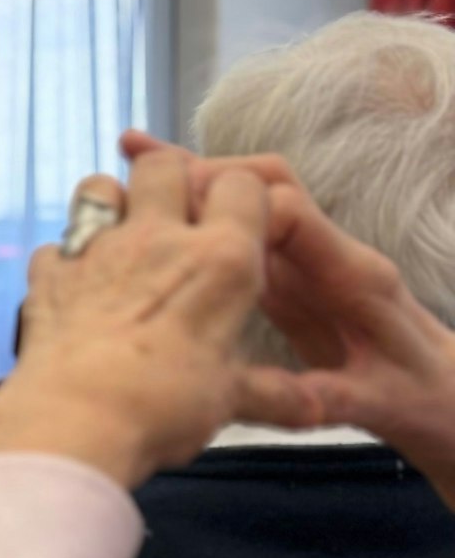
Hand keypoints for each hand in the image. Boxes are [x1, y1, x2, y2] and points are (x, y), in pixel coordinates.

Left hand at [0, 151, 271, 486]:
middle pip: (165, 166)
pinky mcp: (47, 275)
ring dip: (111, 203)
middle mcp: (157, 238)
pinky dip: (65, 259)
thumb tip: (315, 408)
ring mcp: (95, 250)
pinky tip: (75, 287)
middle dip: (172, 180)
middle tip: (174, 220)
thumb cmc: (162, 407)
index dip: (241, 198)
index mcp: (219, 259)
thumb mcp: (229, 400)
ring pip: (99, 186)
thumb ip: (273, 393)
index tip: (239, 226)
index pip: (243, 185)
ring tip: (120, 239)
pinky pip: (55, 245)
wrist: (74, 422)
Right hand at [119, 129, 454, 506]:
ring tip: (133, 154)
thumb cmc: (416, 396)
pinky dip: (198, 209)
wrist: (442, 392)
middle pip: (270, 184)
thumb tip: (294, 400)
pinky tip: (157, 200)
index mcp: (352, 275)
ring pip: (251, 199)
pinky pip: (239, 230)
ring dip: (196, 178)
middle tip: (140, 168)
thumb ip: (335, 396)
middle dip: (208, 173)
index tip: (187, 222)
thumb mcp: (378, 403)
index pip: (293, 213)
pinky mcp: (286, 276)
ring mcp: (306, 261)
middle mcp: (328, 254)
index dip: (239, 208)